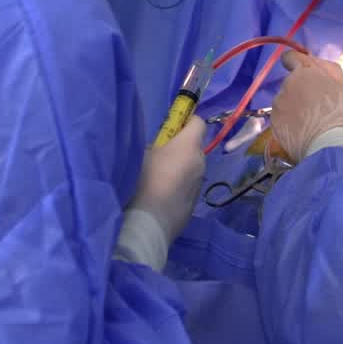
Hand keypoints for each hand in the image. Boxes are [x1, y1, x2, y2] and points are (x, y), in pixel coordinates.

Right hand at [126, 116, 206, 247]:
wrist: (149, 221)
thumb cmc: (144, 180)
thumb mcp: (142, 154)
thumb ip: (155, 145)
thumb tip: (159, 146)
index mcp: (189, 145)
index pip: (198, 123)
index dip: (186, 122)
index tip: (172, 127)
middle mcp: (200, 162)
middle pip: (195, 146)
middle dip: (181, 146)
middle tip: (160, 154)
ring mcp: (199, 183)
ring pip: (192, 167)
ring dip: (181, 167)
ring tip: (159, 178)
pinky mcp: (195, 202)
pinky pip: (189, 185)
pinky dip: (179, 185)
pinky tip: (162, 195)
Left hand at [272, 52, 342, 162]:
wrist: (330, 146)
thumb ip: (329, 68)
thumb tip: (316, 61)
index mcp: (304, 71)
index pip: (290, 57)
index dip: (296, 63)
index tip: (305, 73)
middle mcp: (287, 84)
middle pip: (291, 82)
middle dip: (301, 89)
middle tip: (318, 105)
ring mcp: (278, 105)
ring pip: (285, 101)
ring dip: (294, 106)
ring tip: (311, 122)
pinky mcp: (274, 125)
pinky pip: (281, 119)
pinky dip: (289, 123)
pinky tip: (303, 132)